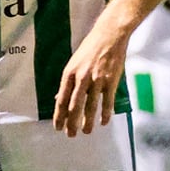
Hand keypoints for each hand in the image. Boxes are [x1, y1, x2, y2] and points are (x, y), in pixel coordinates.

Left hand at [52, 22, 127, 136]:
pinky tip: (103, 122)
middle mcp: (81, 77)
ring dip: (88, 122)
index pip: (61, 99)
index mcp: (69, 73)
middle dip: (72, 123)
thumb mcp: (73, 63)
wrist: (109, 35)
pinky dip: (105, 113)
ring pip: (90, 106)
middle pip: (74, 106)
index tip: (57, 127)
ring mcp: (97, 79)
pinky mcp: (111, 80)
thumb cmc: (90, 49)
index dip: (59, 115)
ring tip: (86, 132)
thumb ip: (68, 82)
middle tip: (70, 135)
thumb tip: (58, 98)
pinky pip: (107, 101)